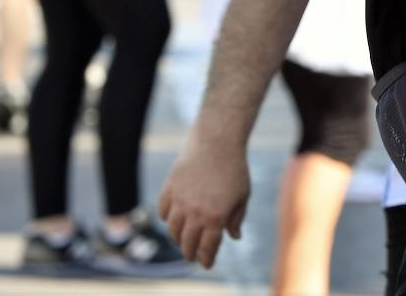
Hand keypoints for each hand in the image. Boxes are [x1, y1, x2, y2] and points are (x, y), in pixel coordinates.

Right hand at [158, 137, 249, 268]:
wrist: (217, 141)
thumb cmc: (235, 168)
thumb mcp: (243, 195)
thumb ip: (237, 218)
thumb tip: (234, 237)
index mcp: (216, 217)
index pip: (207, 248)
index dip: (206, 259)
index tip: (206, 264)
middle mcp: (195, 213)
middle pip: (187, 243)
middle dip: (190, 253)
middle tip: (192, 256)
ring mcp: (179, 201)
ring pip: (172, 230)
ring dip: (177, 238)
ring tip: (183, 239)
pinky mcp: (169, 188)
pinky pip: (162, 211)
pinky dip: (166, 218)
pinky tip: (172, 219)